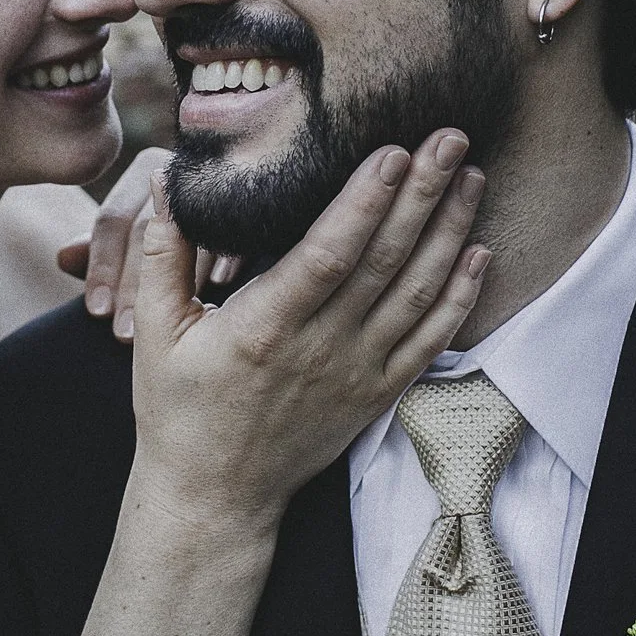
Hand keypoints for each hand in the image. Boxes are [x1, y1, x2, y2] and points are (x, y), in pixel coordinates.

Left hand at [59, 147, 240, 341]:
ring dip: (179, 277)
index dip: (101, 267)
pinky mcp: (255, 194)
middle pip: (147, 227)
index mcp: (142, 175)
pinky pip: (238, 223)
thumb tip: (63, 257)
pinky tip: (220, 282)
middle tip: (123, 334)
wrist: (247, 239)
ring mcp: (219, 177)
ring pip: (189, 228)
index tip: (97, 312)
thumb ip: (97, 254)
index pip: (112, 221)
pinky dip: (229, 253)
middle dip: (132, 285)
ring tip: (167, 320)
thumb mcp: (127, 255)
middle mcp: (178, 167)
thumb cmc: (164, 254)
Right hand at [127, 130, 488, 531]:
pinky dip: (459, 297)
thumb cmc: (180, 410)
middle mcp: (320, 349)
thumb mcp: (156, 333)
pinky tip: (478, 253)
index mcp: (265, 328)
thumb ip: (165, 254)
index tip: (393, 151)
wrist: (216, 497)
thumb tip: (171, 183)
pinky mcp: (377, 394)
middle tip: (449, 138)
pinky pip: (430, 342)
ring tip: (470, 177)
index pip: (328, 254)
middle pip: (384, 262)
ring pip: (416, 294)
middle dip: (422, 195)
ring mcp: (356, 374)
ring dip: (449, 233)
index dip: (365, 202)